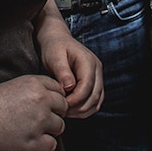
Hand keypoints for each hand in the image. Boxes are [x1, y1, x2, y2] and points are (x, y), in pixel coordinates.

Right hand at [0, 75, 68, 150]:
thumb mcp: (11, 87)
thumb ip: (32, 90)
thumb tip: (49, 99)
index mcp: (34, 84)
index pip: (58, 89)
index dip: (53, 98)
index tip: (46, 104)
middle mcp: (40, 101)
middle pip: (63, 107)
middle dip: (54, 113)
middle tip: (39, 119)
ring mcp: (38, 122)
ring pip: (59, 126)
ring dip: (49, 130)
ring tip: (31, 130)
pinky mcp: (34, 142)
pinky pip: (51, 144)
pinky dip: (43, 145)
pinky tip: (29, 141)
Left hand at [34, 0, 103, 118]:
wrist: (57, 39)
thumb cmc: (54, 46)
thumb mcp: (54, 56)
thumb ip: (62, 72)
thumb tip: (70, 87)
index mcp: (88, 61)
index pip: (87, 86)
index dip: (75, 100)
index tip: (61, 105)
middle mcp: (97, 69)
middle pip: (94, 96)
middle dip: (78, 108)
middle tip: (61, 111)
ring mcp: (98, 76)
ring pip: (96, 101)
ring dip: (82, 111)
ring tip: (65, 111)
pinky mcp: (94, 83)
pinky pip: (95, 101)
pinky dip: (85, 109)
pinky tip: (71, 110)